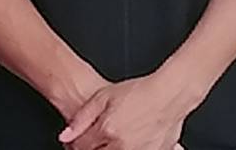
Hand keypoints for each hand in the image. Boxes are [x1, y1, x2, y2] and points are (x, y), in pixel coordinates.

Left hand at [59, 62, 207, 149]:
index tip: (79, 139)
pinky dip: (127, 149)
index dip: (76, 143)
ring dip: (109, 149)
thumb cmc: (140, 92)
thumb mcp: (103, 97)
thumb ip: (81, 118)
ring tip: (115, 136)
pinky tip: (130, 140)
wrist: (170, 94)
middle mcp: (122, 146)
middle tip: (98, 137)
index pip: (81, 147)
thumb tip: (65, 136)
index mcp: (107, 130)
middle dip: (93, 147)